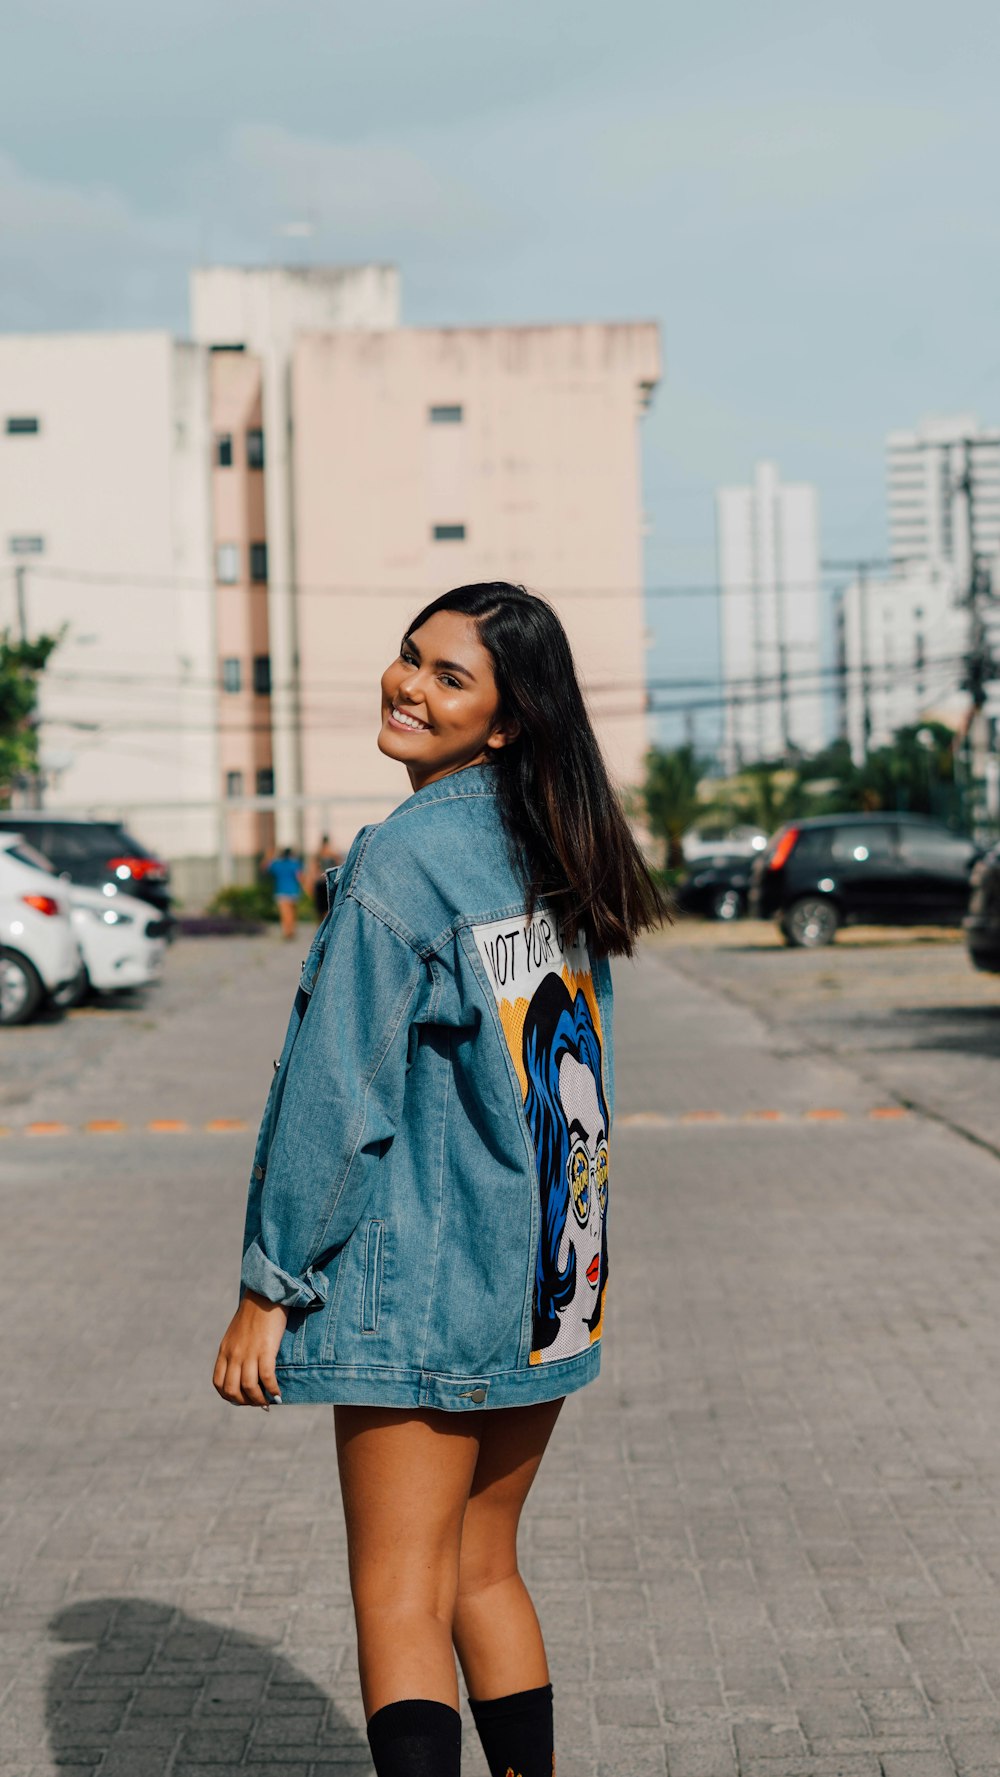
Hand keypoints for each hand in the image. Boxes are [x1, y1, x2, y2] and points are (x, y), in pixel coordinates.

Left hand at [213, 1291, 287, 1407]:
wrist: (266, 1295)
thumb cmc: (255, 1313)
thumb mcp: (237, 1333)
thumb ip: (236, 1350)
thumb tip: (246, 1369)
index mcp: (225, 1350)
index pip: (219, 1383)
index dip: (228, 1396)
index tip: (241, 1400)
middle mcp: (234, 1354)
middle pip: (232, 1390)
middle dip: (244, 1402)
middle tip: (257, 1403)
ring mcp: (248, 1353)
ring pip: (249, 1388)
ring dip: (259, 1400)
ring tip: (268, 1402)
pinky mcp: (265, 1350)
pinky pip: (266, 1378)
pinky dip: (272, 1390)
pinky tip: (278, 1394)